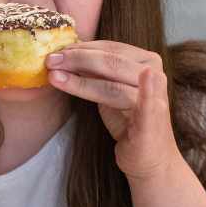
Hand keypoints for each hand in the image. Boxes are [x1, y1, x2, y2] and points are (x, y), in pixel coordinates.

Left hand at [46, 41, 181, 180]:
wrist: (150, 158)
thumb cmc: (128, 120)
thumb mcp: (109, 90)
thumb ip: (95, 71)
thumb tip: (65, 54)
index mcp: (146, 61)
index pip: (110, 48)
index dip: (81, 48)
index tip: (55, 51)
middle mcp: (155, 74)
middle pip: (110, 62)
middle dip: (76, 60)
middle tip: (50, 61)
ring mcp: (155, 98)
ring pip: (112, 85)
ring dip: (80, 80)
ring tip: (54, 76)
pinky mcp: (152, 122)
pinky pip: (144, 105)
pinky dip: (141, 93)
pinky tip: (139, 79)